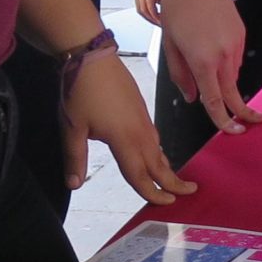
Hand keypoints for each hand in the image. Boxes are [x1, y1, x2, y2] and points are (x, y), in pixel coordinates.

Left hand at [67, 48, 192, 204]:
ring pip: (159, 150)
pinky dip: (159, 151)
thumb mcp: (72, 127)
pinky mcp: (141, 108)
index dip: (152, 193)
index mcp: (124, 139)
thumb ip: (75, 158)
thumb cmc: (81, 90)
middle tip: (188, 194)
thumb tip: (74, 184)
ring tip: (173, 178)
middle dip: (174, 182)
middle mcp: (139, 131)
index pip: (140, 175)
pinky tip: (155, 152)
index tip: (166, 204)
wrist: (91, 56)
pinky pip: (155, 136)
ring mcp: (142, 118)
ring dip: (166, 167)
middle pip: (159, 164)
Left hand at [156, 0, 261, 133]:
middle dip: (242, 111)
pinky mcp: (240, 32)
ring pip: (233, 74)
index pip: (216, 102)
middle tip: (250, 124)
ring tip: (206, 66)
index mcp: (203, 62)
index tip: (234, 132)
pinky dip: (227, 63)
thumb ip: (181, 75)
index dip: (224, 121)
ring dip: (225, 81)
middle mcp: (223, 55)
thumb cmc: (176, 8)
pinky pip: (236, 57)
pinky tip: (212, 48)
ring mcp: (235, 43)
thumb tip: (193, 98)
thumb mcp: (170, 45)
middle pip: (233, 92)